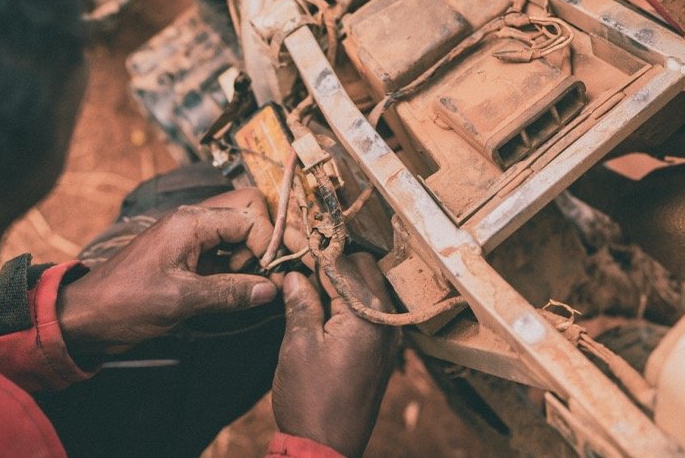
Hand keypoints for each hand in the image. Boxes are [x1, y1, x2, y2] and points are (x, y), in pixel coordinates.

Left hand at [57, 188, 279, 361]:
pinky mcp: (188, 253)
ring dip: (250, 252)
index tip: (270, 273)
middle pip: (248, 209)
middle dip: (263, 238)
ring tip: (243, 283)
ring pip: (238, 228)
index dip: (267, 242)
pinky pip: (224, 246)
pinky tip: (233, 287)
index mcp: (191, 222)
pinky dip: (237, 263)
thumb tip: (270, 289)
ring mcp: (190, 235)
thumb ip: (228, 293)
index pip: (250, 215)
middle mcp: (193, 220)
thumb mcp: (180, 301)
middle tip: (260, 271)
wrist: (86, 315)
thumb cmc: (125, 303)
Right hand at [273, 254, 398, 457]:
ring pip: (370, 289)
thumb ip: (301, 304)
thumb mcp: (298, 346)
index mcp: (367, 314)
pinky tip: (326, 308)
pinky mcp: (384, 352)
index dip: (317, 255)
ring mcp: (389, 337)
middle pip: (365, 270)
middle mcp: (387, 321)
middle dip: (334, 264)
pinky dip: (352, 303)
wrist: (325, 449)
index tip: (297, 246)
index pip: (344, 265)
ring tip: (310, 286)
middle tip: (302, 267)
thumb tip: (294, 275)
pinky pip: (372, 312)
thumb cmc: (310, 401)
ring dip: (344, 283)